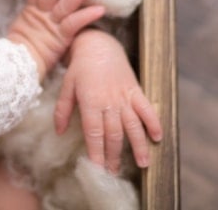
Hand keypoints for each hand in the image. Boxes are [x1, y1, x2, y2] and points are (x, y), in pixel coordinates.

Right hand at [7, 0, 104, 79]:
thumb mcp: (22, 31)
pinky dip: (87, 15)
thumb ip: (31, 20)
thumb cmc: (21, 53)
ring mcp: (51, 25)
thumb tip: (39, 12)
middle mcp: (41, 15)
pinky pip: (75, 24)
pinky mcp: (60, 37)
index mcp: (30, 12)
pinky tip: (100, 8)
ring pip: (64, 5)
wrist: (19, 68)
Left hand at [54, 28, 162, 173]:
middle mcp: (109, 101)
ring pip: (134, 125)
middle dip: (114, 156)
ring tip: (143, 163)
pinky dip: (154, 122)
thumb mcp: (66, 86)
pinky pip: (147, 108)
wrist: (99, 44)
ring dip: (139, 145)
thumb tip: (59, 132)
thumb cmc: (80, 67)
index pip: (94, 132)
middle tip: (113, 173)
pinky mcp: (136, 90)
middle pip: (114, 134)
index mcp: (90, 101)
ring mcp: (125, 96)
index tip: (97, 169)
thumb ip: (62, 110)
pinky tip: (158, 137)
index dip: (96, 152)